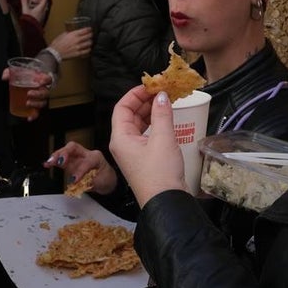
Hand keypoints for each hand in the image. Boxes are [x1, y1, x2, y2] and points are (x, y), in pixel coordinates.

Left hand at [1, 67, 52, 120]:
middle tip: (29, 93)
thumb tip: (4, 77)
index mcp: (41, 80)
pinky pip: (37, 112)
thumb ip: (10, 72)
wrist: (25, 82)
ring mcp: (40, 99)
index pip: (48, 79)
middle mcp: (43, 90)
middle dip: (38, 94)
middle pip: (45, 93)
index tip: (41, 81)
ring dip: (36, 104)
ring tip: (27, 103)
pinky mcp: (36, 106)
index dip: (46, 80)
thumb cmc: (23, 76)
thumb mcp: (17, 72)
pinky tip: (29, 118)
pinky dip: (34, 115)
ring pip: (43, 103)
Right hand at [21, 0, 49, 24]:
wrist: (30, 29)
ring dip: (37, 4)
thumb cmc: (29, 19)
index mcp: (41, 8)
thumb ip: (24, 1)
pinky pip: (40, 11)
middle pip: (43, 3)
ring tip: (31, 3)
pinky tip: (31, 9)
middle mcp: (43, 11)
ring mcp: (42, 15)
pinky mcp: (40, 18)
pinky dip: (37, 8)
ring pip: (42, 7)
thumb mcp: (25, 9)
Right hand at [44, 142, 116, 194]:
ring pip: (65, 151)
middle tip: (59, 161)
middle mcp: (86, 154)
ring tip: (49, 162)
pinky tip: (47, 164)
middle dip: (65, 153)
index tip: (74, 180)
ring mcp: (78, 157)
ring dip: (56, 156)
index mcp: (96, 157)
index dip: (79, 171)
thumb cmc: (105, 179)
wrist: (107, 179)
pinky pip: (62, 158)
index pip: (86, 162)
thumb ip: (90, 182)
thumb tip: (79, 183)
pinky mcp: (72, 162)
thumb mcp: (102, 182)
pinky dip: (54, 160)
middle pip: (73, 147)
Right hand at [49, 28, 91, 59]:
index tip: (90, 29)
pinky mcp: (78, 53)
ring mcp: (78, 47)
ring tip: (90, 41)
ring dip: (90, 42)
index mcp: (73, 34)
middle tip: (91, 34)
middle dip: (91, 35)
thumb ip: (68, 33)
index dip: (88, 29)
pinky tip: (88, 49)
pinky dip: (88, 49)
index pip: (84, 30)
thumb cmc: (57, 44)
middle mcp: (77, 40)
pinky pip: (86, 51)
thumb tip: (71, 32)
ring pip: (88, 43)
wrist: (55, 52)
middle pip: (88, 36)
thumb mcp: (62, 35)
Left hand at [109, 86, 185, 206]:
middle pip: (130, 115)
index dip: (135, 94)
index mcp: (120, 138)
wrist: (166, 202)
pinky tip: (166, 119)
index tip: (151, 85)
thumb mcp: (163, 139)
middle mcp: (123, 144)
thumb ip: (161, 114)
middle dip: (145, 101)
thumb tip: (161, 95)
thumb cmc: (160, 173)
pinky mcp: (144, 159)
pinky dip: (155, 124)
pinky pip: (146, 135)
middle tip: (162, 90)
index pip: (122, 107)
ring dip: (151, 112)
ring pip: (139, 125)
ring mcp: (133, 152)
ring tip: (166, 101)